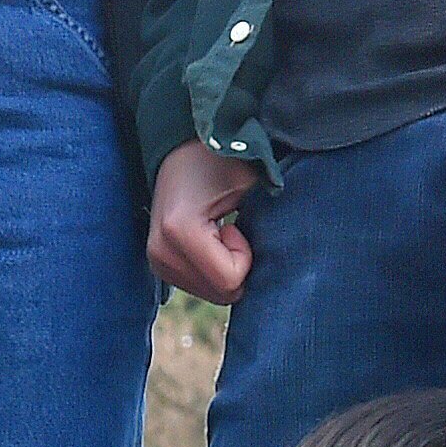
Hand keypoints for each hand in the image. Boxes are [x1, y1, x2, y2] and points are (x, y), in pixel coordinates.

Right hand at [149, 140, 257, 300]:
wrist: (183, 152)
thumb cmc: (222, 161)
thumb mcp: (250, 184)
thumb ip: (268, 223)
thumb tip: (288, 263)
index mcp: (180, 230)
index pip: (230, 281)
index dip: (247, 257)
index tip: (238, 225)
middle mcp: (161, 252)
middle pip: (221, 293)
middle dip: (239, 267)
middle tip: (232, 229)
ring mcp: (156, 261)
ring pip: (212, 294)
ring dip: (226, 269)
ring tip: (219, 232)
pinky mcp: (159, 265)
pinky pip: (201, 287)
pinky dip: (214, 270)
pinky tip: (210, 241)